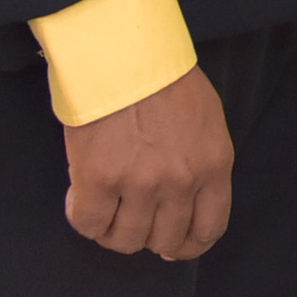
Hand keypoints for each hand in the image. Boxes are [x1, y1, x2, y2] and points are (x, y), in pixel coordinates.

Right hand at [63, 65, 232, 259]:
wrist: (122, 51)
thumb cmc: (163, 79)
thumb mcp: (205, 120)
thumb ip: (201, 164)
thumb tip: (187, 206)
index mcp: (214, 164)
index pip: (209, 229)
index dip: (188, 245)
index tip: (173, 245)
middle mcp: (181, 180)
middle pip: (165, 240)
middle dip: (149, 237)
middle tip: (133, 219)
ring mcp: (139, 183)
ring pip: (126, 240)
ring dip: (114, 230)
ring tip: (107, 206)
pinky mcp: (98, 180)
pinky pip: (89, 224)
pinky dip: (84, 217)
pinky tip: (82, 197)